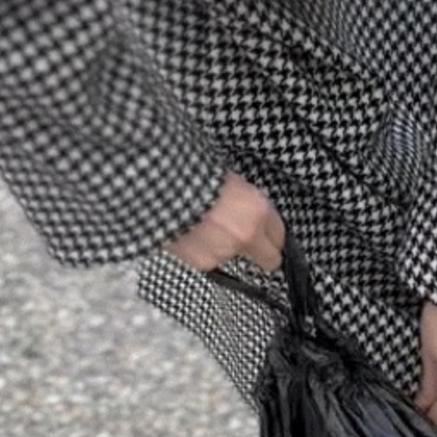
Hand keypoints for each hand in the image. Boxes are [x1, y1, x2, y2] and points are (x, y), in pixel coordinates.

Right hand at [166, 171, 285, 272]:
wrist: (157, 188)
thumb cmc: (190, 172)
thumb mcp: (228, 179)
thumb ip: (244, 200)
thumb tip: (245, 210)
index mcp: (257, 210)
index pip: (279, 233)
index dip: (273, 233)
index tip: (269, 234)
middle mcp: (245, 237)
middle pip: (270, 259)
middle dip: (264, 253)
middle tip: (252, 243)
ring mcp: (223, 254)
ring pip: (234, 257)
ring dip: (224, 246)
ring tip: (203, 226)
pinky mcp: (202, 264)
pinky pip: (210, 259)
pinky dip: (202, 249)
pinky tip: (189, 233)